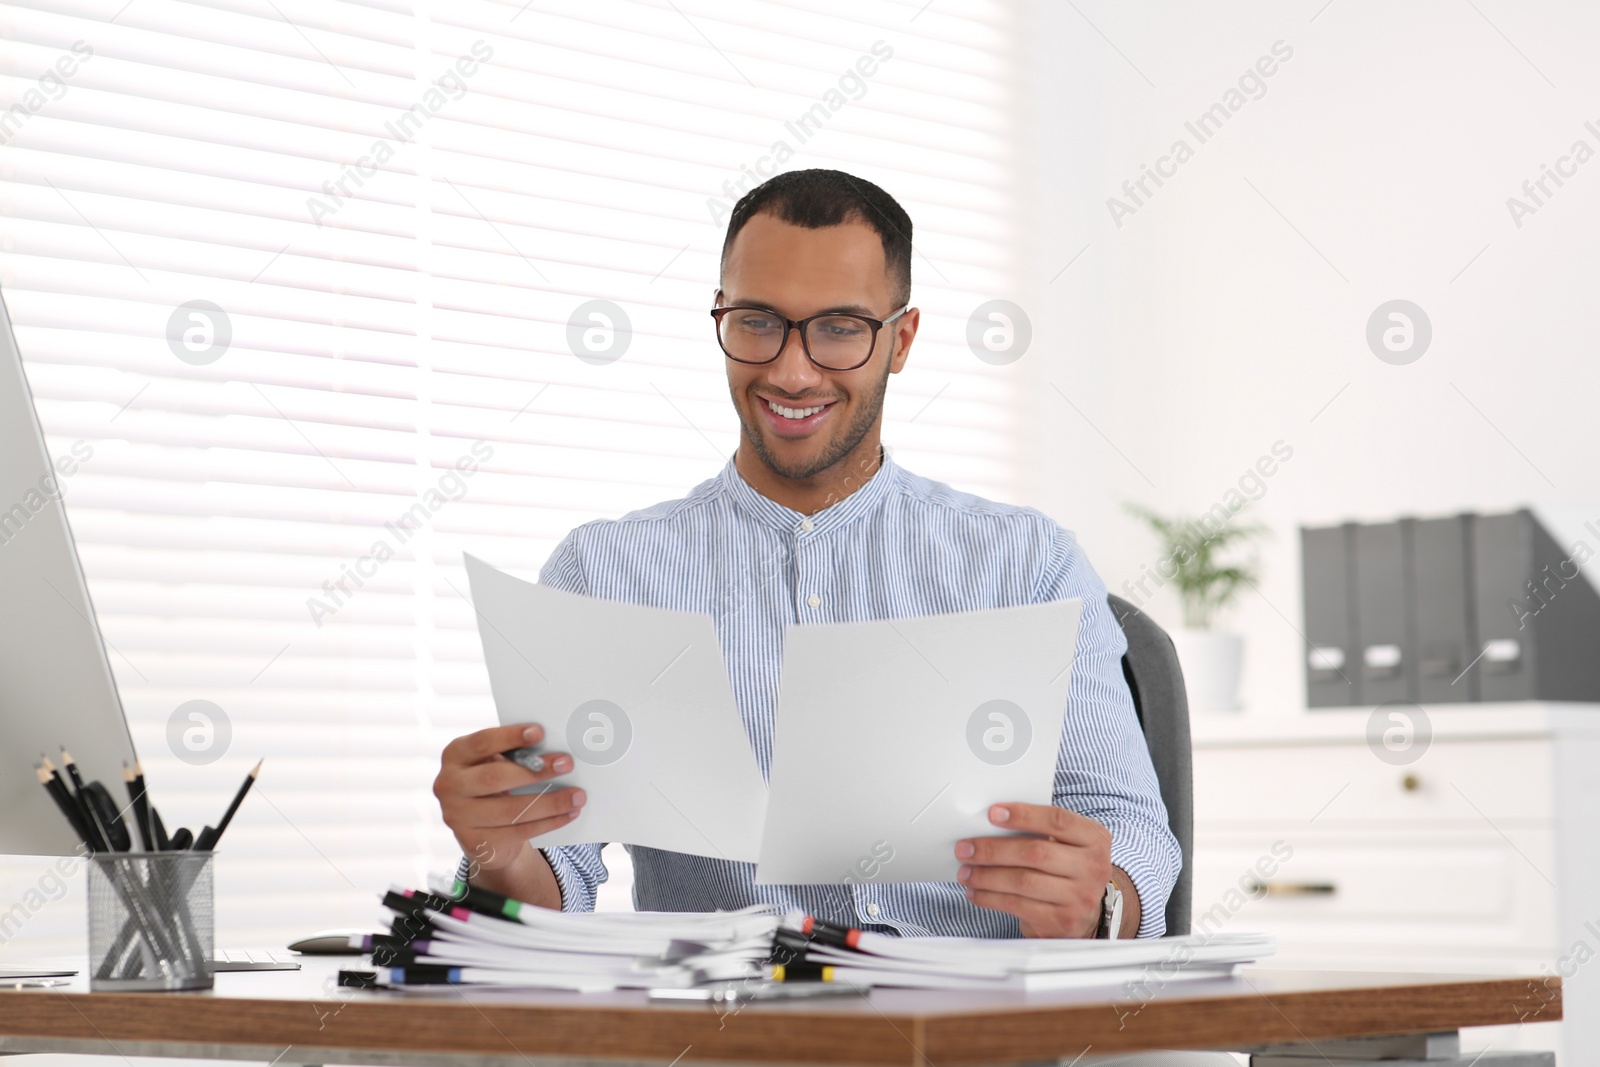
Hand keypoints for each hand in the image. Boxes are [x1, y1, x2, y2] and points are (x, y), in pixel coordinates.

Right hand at [433, 723, 583, 877]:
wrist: (482, 828)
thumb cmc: (495, 782)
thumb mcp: (496, 762)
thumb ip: (514, 754)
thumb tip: (555, 750)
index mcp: (455, 755)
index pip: (482, 743)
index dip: (510, 737)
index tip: (540, 732)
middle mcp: (448, 785)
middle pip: (495, 778)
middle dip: (535, 771)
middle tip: (567, 764)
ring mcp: (457, 817)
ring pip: (510, 810)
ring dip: (550, 802)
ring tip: (578, 796)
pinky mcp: (474, 843)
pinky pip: (517, 832)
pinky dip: (548, 823)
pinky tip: (569, 814)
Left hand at [954, 803, 1119, 938]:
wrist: (1088, 912)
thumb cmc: (1066, 868)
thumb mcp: (1067, 844)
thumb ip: (1040, 830)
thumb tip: (991, 822)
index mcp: (1095, 839)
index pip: (1057, 820)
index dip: (1023, 815)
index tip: (992, 813)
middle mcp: (1092, 868)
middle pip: (1035, 852)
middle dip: (993, 849)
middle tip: (965, 848)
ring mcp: (1079, 897)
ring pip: (1022, 881)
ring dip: (986, 876)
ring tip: (965, 871)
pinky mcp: (1061, 921)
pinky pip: (1017, 905)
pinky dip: (990, 898)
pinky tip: (975, 891)